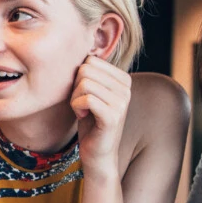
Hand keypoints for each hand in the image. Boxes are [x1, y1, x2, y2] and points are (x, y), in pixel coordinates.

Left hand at [70, 54, 132, 171]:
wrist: (97, 154)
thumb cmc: (89, 122)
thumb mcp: (90, 93)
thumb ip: (89, 74)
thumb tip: (76, 49)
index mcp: (123, 79)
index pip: (90, 60)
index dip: (78, 77)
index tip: (84, 95)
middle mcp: (126, 88)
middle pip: (85, 69)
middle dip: (75, 87)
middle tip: (81, 104)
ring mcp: (122, 102)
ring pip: (84, 83)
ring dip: (75, 99)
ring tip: (83, 111)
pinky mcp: (113, 116)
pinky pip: (86, 99)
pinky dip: (77, 107)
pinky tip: (83, 117)